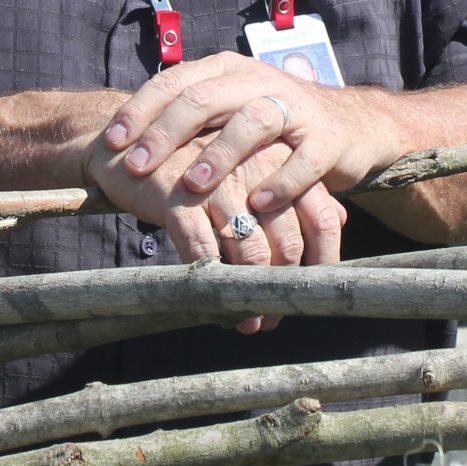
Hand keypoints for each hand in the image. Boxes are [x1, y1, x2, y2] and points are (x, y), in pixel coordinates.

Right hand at [83, 132, 344, 331]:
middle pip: (290, 242)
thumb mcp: (248, 169)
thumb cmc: (198, 163)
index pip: (321, 217)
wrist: (129, 144)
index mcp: (279, 158)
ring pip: (251, 254)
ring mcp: (217, 183)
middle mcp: (254, 167)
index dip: (323, 262)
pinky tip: (208, 301)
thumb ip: (294, 191)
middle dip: (284, 289)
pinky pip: (205, 254)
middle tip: (272, 317)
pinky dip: (210, 285)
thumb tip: (337, 220)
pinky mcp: (178, 199)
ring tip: (244, 321)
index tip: (311, 293)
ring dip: (250, 297)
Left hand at [100, 51, 406, 218]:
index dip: (141, 110)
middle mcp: (259, 81)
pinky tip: (256, 203)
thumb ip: (186, 122)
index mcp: (227, 71)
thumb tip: (119, 147)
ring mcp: (296, 107)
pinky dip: (280, 182)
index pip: (175, 81)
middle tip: (138, 166)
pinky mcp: (328, 138)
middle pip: (205, 97)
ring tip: (192, 184)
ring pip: (252, 122)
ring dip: (219, 154)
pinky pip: (303, 160)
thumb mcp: (227, 113)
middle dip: (166, 132)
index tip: (113, 142)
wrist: (351, 125)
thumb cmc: (272, 127)